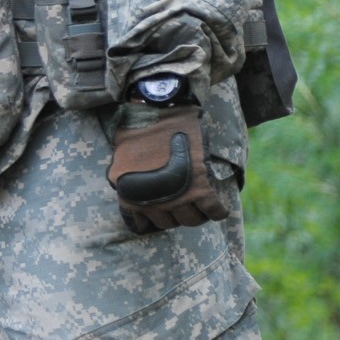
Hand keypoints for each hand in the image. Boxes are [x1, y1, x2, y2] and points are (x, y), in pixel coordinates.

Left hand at [108, 102, 235, 232]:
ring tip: (200, 206)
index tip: (161, 214)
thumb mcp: (120, 165)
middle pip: (171, 223)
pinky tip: (220, 210)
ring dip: (196, 215)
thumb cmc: (135, 134)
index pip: (143, 225)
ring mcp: (176, 198)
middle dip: (176, 216)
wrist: (153, 114)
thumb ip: (129, 185)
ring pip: (191, 220)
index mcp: (130, 198)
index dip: (154, 220)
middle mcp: (152, 203)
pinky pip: (212, 210)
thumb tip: (140, 195)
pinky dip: (218, 212)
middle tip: (183, 205)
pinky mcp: (199, 188)